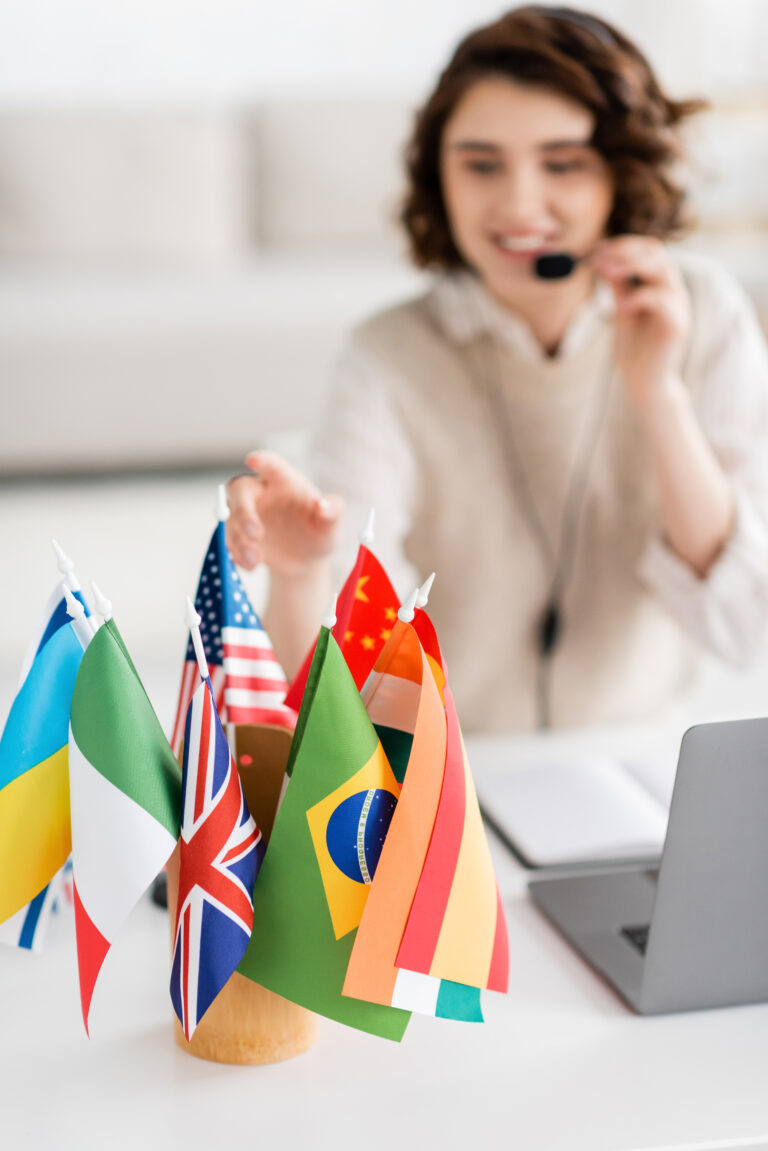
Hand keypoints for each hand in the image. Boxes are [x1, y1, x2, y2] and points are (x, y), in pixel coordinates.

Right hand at [226, 450, 342, 574]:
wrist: (305, 559)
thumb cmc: (319, 532)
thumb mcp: (331, 526)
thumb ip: (332, 512)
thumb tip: (322, 505)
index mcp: (283, 481)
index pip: (271, 466)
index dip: (262, 461)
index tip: (253, 460)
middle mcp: (260, 492)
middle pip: (239, 490)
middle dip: (244, 511)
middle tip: (256, 533)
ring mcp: (245, 513)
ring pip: (230, 520)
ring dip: (240, 541)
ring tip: (257, 559)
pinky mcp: (237, 534)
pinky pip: (227, 541)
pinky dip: (236, 554)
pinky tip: (251, 565)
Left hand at [590, 236, 690, 410]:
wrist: (644, 383)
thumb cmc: (634, 349)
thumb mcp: (622, 311)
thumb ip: (618, 287)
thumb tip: (604, 259)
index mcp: (661, 286)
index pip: (650, 251)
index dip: (625, 245)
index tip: (598, 249)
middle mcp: (674, 292)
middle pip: (657, 255)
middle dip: (626, 251)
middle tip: (599, 258)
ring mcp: (679, 308)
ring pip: (663, 271)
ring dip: (632, 267)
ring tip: (608, 273)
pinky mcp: (677, 326)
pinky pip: (663, 300)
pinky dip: (641, 297)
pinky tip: (623, 306)